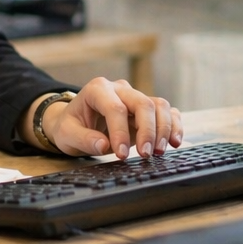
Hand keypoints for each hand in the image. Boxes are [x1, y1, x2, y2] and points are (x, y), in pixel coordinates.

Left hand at [37, 78, 181, 158]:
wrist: (75, 122)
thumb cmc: (70, 126)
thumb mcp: (67, 134)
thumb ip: (83, 139)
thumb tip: (104, 145)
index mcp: (98, 89)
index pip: (115, 108)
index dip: (120, 132)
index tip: (121, 154)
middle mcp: (120, 88)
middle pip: (143, 103)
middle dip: (148, 130)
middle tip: (146, 155)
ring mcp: (135, 96)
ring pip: (158, 105)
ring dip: (164, 129)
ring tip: (159, 152)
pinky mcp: (146, 109)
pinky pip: (167, 112)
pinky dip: (174, 125)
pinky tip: (175, 142)